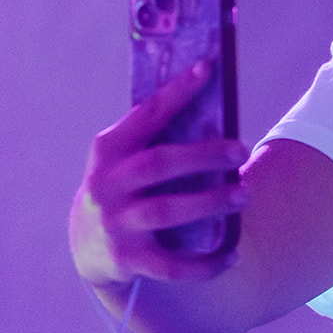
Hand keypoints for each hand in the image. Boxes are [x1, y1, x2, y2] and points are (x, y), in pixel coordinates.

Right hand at [69, 59, 250, 291]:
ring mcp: (114, 224)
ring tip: (243, 195)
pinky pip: (170, 265)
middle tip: (241, 150)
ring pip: (167, 212)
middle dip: (203, 155)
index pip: (146, 114)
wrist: (89, 245)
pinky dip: (204, 264)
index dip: (177, 91)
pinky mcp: (126, 260)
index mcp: (109, 151)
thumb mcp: (128, 157)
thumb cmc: (127, 185)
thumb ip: (159, 136)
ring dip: (210, 202)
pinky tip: (232, 255)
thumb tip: (218, 106)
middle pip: (159, 164)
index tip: (208, 66)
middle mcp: (106, 186)